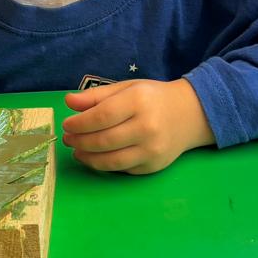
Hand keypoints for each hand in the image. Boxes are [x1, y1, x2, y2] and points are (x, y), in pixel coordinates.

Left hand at [61, 79, 214, 174]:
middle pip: (103, 140)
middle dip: (79, 142)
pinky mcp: (153, 166)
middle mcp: (147, 127)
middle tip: (68, 139)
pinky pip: (122, 169)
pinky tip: (96, 157)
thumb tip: (69, 102)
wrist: (190, 114)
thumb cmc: (153, 98)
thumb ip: (97, 95)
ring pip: (111, 161)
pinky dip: (104, 165)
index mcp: (139, 101)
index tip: (67, 124)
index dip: (79, 123)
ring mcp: (152, 150)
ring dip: (88, 158)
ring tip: (77, 151)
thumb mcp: (127, 88)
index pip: (102, 116)